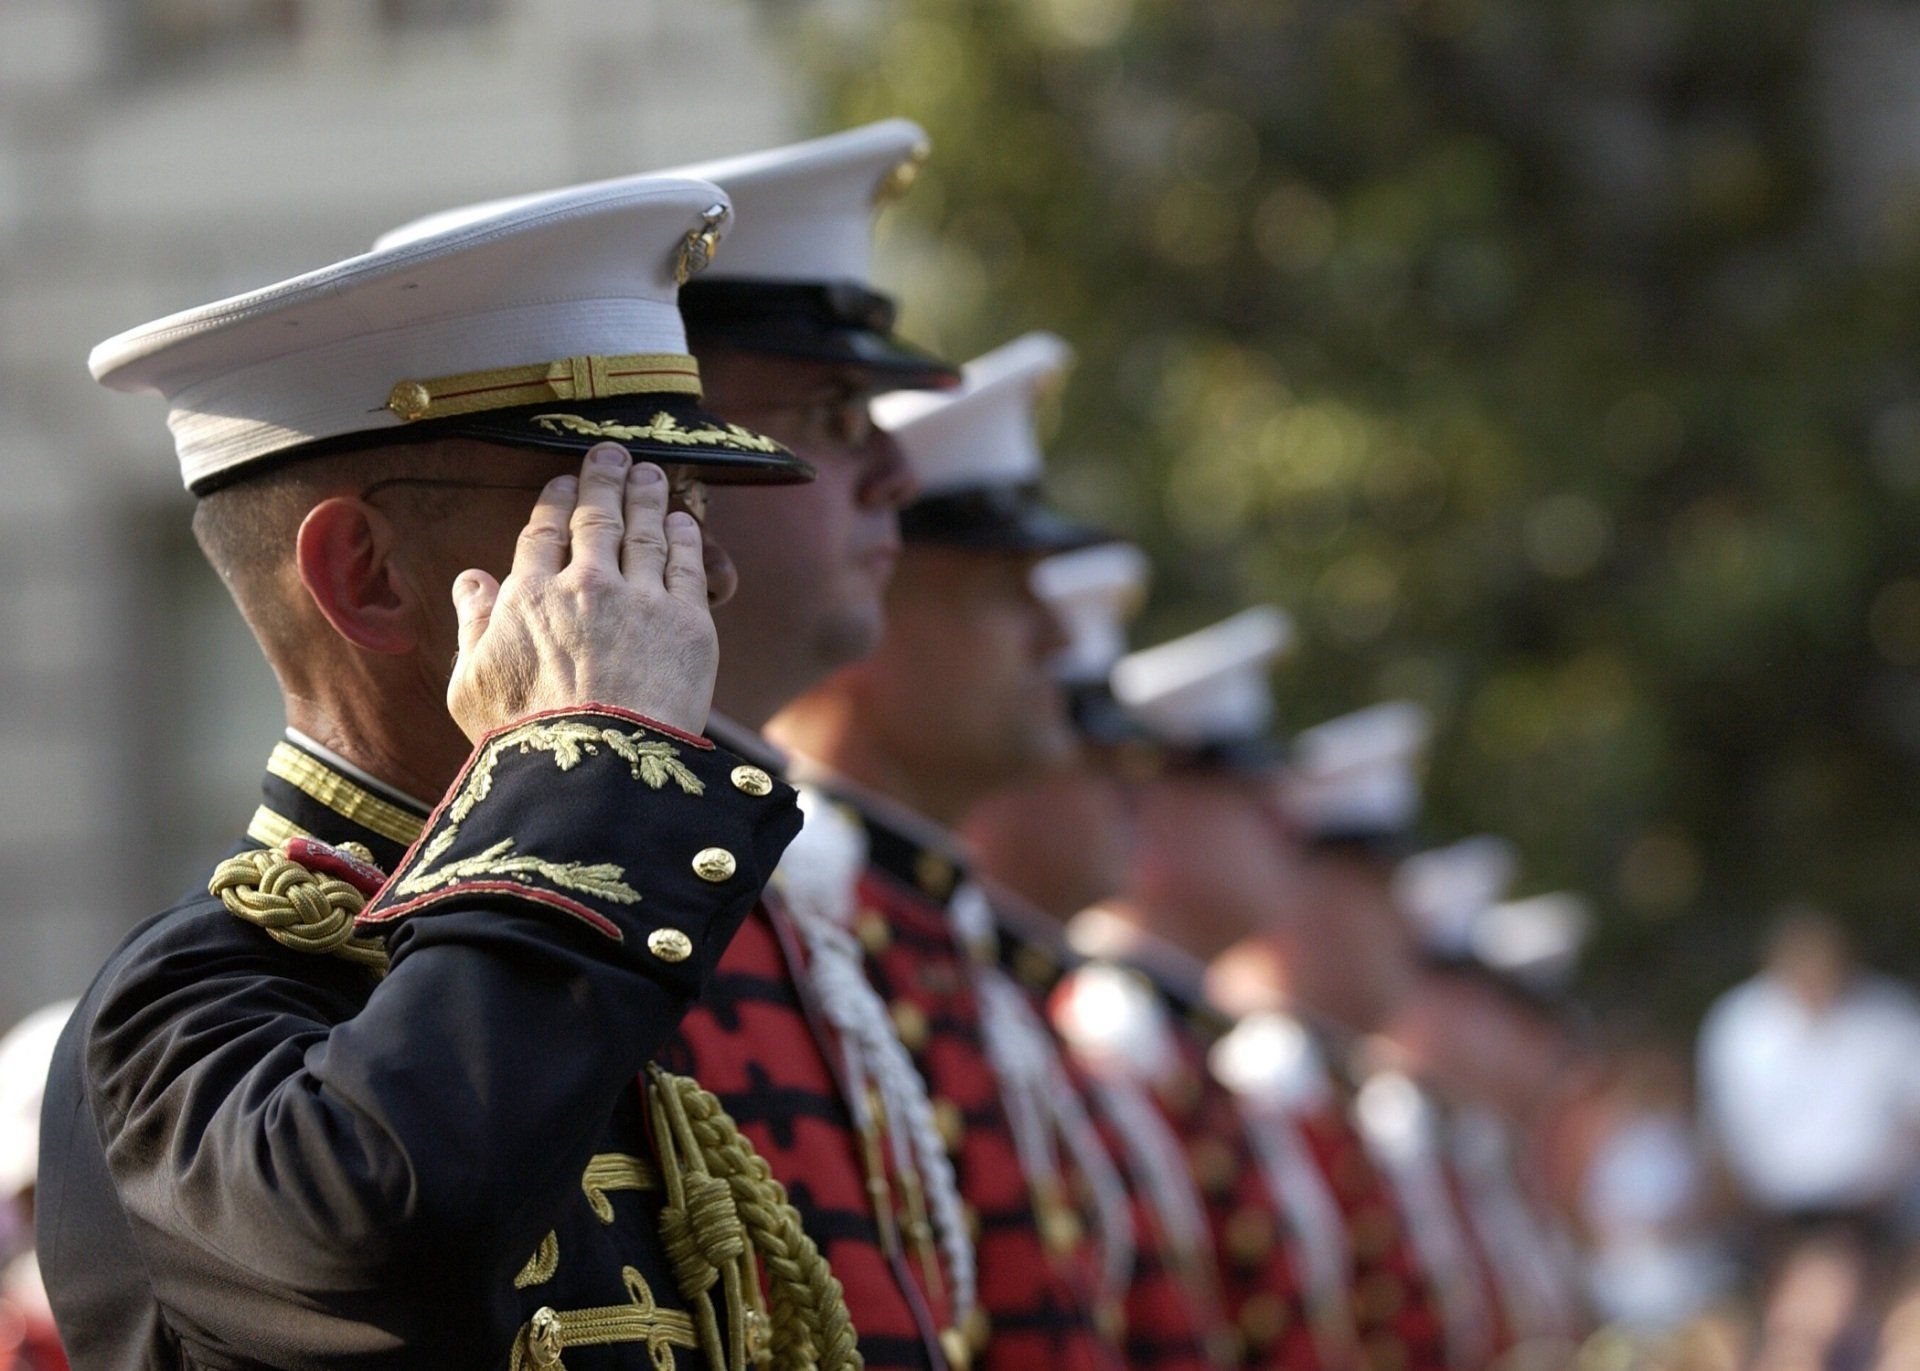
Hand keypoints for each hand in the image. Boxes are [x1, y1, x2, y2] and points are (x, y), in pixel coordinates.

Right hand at [446, 444, 717, 739]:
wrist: (596, 768)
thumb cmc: (525, 739)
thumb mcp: (471, 685)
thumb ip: (471, 625)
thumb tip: (471, 580)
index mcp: (528, 596)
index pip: (543, 532)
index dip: (554, 502)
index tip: (562, 482)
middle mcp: (584, 584)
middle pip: (597, 517)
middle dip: (604, 479)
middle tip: (612, 454)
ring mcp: (640, 599)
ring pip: (645, 531)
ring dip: (647, 496)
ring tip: (650, 473)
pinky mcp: (687, 621)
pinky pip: (686, 564)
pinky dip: (684, 535)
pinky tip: (683, 521)